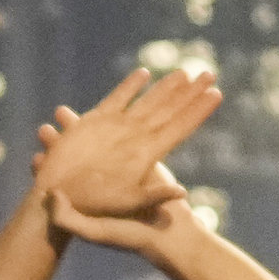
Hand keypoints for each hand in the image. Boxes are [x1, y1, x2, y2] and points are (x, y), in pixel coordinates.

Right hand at [33, 68, 216, 236]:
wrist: (61, 202)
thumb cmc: (92, 207)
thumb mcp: (126, 205)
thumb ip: (152, 197)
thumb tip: (181, 193)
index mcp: (147, 155)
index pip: (179, 127)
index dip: (197, 110)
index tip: (217, 93)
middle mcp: (136, 139)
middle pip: (169, 110)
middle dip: (190, 92)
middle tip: (210, 73)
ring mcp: (118, 129)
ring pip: (148, 102)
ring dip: (166, 87)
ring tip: (184, 72)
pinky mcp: (95, 123)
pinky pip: (117, 99)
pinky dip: (130, 86)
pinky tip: (145, 74)